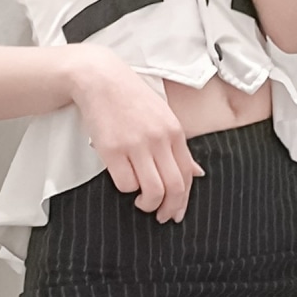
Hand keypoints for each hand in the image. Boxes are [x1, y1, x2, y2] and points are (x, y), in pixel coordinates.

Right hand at [68, 46, 205, 222]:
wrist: (99, 79)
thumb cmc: (130, 98)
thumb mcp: (162, 116)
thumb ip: (178, 146)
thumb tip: (197, 173)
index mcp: (174, 131)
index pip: (188, 174)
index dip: (184, 199)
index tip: (177, 212)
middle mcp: (159, 139)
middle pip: (175, 187)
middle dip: (170, 209)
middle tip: (162, 216)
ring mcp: (136, 144)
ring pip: (153, 191)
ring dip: (149, 205)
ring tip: (141, 202)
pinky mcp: (112, 150)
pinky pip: (126, 184)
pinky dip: (127, 190)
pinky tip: (125, 181)